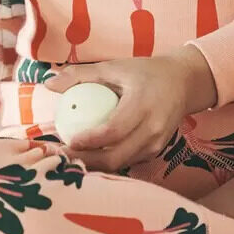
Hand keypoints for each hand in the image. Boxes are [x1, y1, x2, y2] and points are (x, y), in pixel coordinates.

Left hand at [45, 47, 216, 171]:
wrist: (184, 82)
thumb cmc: (145, 72)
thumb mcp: (113, 67)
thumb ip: (80, 75)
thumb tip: (49, 84)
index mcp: (143, 104)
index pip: (113, 130)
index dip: (90, 140)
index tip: (68, 140)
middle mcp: (153, 128)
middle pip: (117, 156)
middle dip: (87, 161)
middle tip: (62, 157)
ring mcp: (157, 143)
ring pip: (122, 163)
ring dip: (96, 166)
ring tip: (71, 159)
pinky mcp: (157, 151)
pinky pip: (130, 161)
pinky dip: (109, 162)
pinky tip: (90, 158)